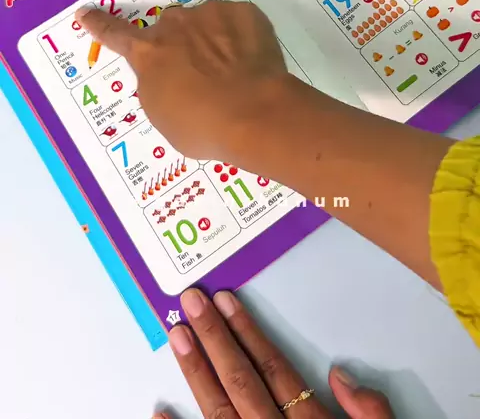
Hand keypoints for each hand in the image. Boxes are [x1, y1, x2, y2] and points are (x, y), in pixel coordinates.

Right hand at [75, 1, 289, 166]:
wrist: (255, 113)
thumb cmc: (203, 127)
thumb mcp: (163, 116)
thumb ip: (158, 86)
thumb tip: (167, 75)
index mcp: (149, 53)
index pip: (116, 35)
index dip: (99, 24)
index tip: (85, 12)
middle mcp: (175, 26)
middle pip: (172, 30)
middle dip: (182, 45)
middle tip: (203, 74)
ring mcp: (211, 14)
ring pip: (207, 23)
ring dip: (214, 41)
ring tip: (234, 73)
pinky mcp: (244, 12)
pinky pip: (237, 22)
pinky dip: (242, 38)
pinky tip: (253, 63)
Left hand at [158, 288, 393, 418]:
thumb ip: (369, 413)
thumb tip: (338, 374)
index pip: (276, 372)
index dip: (249, 334)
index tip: (227, 303)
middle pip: (242, 383)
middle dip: (215, 339)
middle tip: (191, 305)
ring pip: (220, 413)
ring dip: (196, 373)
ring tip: (178, 337)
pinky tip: (159, 412)